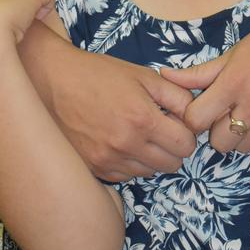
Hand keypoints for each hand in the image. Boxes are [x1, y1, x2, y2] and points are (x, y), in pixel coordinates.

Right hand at [19, 26, 198, 181]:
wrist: (55, 81)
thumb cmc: (100, 74)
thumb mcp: (143, 75)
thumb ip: (176, 95)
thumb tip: (194, 113)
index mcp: (142, 119)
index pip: (185, 145)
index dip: (186, 132)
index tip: (176, 121)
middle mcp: (126, 146)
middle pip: (171, 164)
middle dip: (172, 146)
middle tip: (161, 127)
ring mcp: (108, 160)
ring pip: (149, 173)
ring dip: (151, 156)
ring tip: (138, 131)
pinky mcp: (94, 169)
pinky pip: (126, 175)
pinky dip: (130, 162)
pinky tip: (120, 140)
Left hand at [159, 14, 249, 154]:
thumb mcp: (228, 56)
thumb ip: (197, 73)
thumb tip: (165, 76)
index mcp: (232, 83)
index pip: (197, 120)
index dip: (193, 117)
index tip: (200, 108)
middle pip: (219, 143)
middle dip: (215, 130)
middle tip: (223, 113)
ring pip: (242, 148)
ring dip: (238, 136)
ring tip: (244, 115)